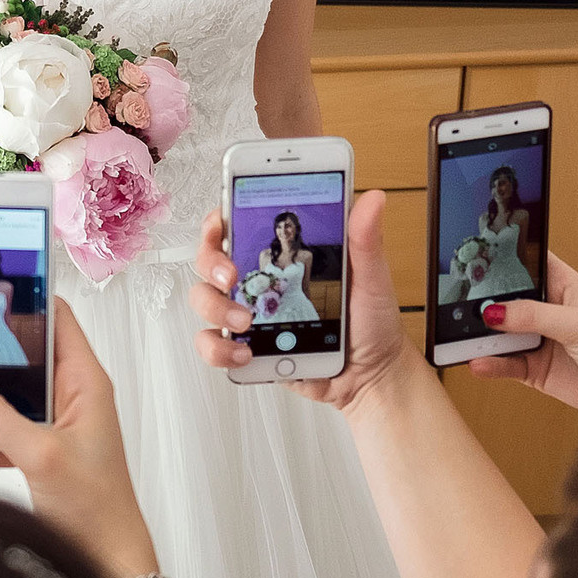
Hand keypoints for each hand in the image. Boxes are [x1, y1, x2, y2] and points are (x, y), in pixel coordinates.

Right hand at [0, 300, 155, 577]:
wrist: (107, 563)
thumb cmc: (97, 509)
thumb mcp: (45, 456)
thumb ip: (4, 421)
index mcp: (83, 383)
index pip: (54, 320)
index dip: (18, 297)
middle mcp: (65, 397)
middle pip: (9, 355)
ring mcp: (45, 426)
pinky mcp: (29, 455)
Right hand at [188, 193, 416, 415]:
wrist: (371, 376)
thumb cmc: (371, 324)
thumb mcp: (371, 276)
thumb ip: (365, 239)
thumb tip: (373, 200)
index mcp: (284, 258)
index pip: (238, 226)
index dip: (218, 220)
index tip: (220, 225)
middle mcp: (261, 282)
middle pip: (210, 259)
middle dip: (211, 262)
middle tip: (232, 276)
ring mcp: (249, 315)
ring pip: (205, 300)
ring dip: (216, 308)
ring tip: (246, 322)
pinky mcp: (247, 348)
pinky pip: (213, 346)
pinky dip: (219, 350)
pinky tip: (245, 353)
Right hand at [457, 252, 577, 417]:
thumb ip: (535, 316)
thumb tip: (495, 311)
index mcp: (562, 286)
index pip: (528, 263)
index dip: (505, 257)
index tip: (476, 253)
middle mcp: (547, 312)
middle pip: (506, 299)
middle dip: (484, 302)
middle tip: (459, 303)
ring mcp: (539, 341)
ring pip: (501, 334)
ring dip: (482, 336)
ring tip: (462, 337)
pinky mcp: (534, 370)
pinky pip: (505, 364)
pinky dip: (490, 364)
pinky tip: (479, 362)